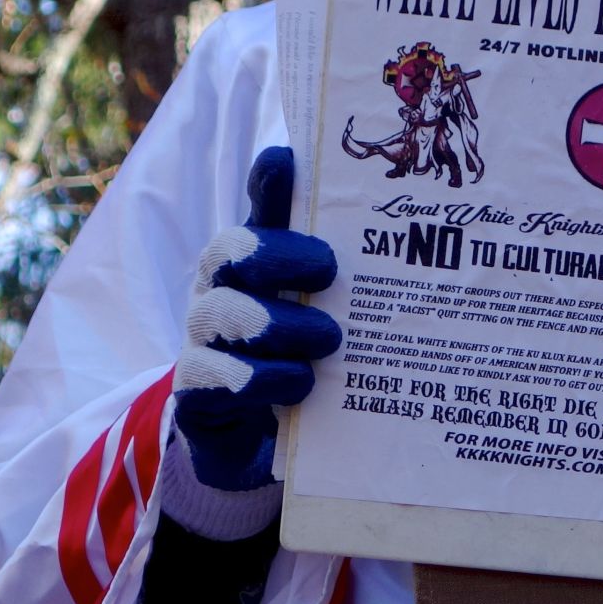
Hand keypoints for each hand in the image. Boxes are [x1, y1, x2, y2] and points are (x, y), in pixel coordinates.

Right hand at [173, 147, 340, 491]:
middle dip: (278, 255)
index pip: (261, 209)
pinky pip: (212, 376)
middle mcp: (221, 290)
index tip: (286, 158)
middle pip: (231, 251)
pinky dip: (258, 379)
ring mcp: (201, 339)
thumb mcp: (330, 322)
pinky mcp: (195, 392)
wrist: (261, 444)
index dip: (269, 182)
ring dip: (278, 325)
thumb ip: (354, 284)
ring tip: (328, 341)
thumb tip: (407, 242)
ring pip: (222, 313)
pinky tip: (299, 384)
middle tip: (329, 272)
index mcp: (257, 263)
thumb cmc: (301, 363)